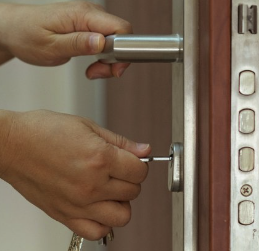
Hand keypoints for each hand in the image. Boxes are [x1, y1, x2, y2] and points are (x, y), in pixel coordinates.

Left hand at [0, 1, 131, 78]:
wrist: (14, 29)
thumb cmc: (27, 36)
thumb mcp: (51, 46)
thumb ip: (78, 44)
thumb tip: (102, 42)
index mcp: (82, 15)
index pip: (120, 28)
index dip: (123, 51)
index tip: (112, 68)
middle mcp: (89, 13)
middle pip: (121, 36)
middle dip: (115, 60)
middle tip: (97, 73)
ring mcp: (90, 19)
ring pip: (115, 41)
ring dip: (108, 61)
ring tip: (92, 70)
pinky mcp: (88, 26)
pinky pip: (106, 42)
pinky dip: (103, 57)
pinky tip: (92, 64)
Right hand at [0, 110, 150, 239]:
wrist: (12, 145)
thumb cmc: (44, 132)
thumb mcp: (88, 126)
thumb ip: (121, 142)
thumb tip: (145, 150)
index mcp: (100, 159)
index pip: (140, 172)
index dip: (139, 164)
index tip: (132, 161)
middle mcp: (92, 185)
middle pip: (134, 191)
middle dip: (130, 179)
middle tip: (119, 170)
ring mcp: (79, 204)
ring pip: (122, 216)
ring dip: (122, 202)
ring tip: (110, 188)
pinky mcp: (65, 216)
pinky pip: (98, 232)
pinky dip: (104, 222)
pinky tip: (98, 206)